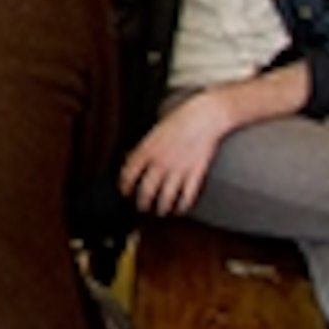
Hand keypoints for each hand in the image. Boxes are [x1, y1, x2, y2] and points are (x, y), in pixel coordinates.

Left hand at [121, 92, 234, 214]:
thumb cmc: (178, 119)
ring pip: (166, 198)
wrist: (204, 117)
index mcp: (146, 150)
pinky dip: (182, 206)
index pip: (128, 175)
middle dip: (142, 204)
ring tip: (160, 211)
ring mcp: (178, 171)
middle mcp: (160, 163)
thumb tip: (132, 160)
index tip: (125, 192)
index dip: (124, 187)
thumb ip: (143, 148)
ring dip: (161, 208)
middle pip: (146, 192)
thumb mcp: (153, 132)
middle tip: (142, 208)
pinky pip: (187, 197)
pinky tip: (180, 209)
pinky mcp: (196, 174)